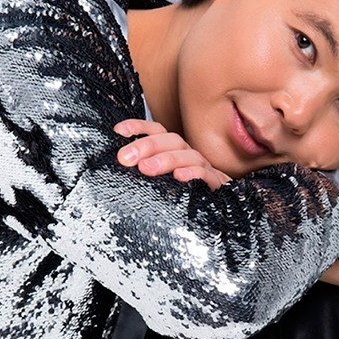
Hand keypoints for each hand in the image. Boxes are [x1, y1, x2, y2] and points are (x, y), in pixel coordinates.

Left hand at [114, 119, 230, 190]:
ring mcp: (204, 168)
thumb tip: (119, 166)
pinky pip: (205, 175)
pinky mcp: (215, 184)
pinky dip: (192, 173)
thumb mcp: (161, 181)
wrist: (219, 211)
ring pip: (188, 155)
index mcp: (174, 151)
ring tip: (146, 168)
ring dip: (166, 159)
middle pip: (171, 141)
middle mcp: (188, 155)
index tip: (119, 131)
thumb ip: (145, 170)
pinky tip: (178, 177)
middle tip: (125, 158)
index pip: (158, 131)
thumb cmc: (184, 195)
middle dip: (146, 146)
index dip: (139, 127)